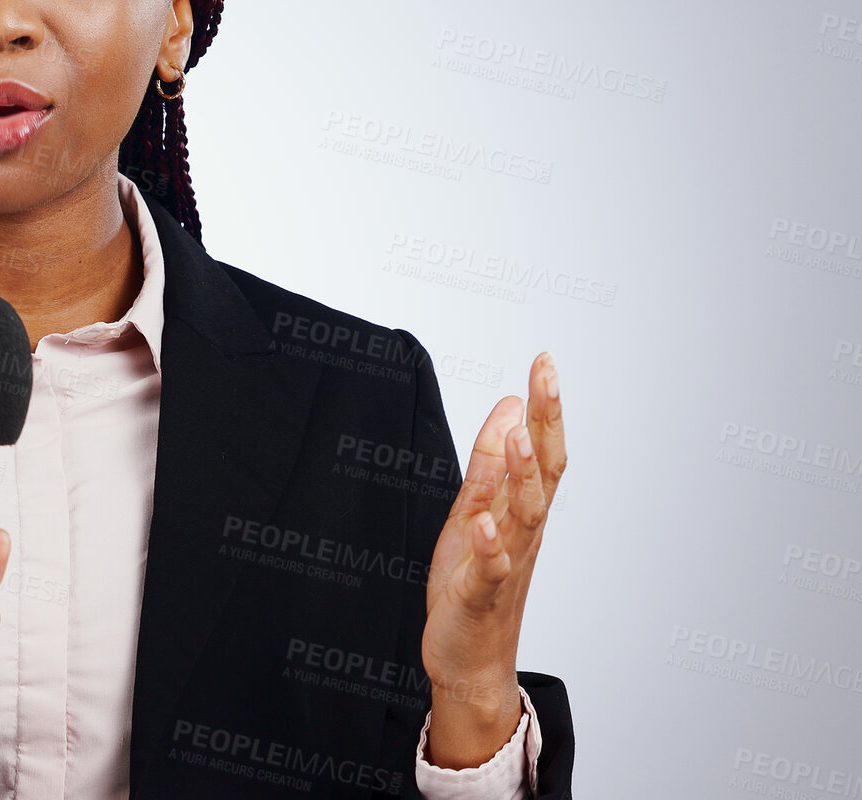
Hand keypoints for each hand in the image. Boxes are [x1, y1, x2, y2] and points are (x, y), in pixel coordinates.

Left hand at [421, 352, 566, 768]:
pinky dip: (490, 544)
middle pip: (546, 472)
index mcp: (522, 509)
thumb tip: (509, 407)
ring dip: (524, 474)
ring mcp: (506, 562)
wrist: (470, 658)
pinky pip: (491, 568)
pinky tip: (485, 522)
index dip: (545, 405)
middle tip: (546, 376)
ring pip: (525, 514)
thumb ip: (490, 462)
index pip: (543, 449)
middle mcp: (524, 532)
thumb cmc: (473, 584)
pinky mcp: (482, 594)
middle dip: (548, 422)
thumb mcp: (474, 509)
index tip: (544, 360)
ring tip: (522, 436)